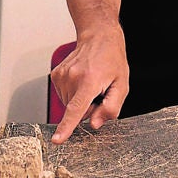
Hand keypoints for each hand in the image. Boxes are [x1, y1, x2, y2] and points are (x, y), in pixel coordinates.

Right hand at [48, 29, 128, 143]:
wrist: (98, 37)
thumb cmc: (112, 60)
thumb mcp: (122, 85)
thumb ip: (111, 108)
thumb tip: (94, 124)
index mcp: (89, 81)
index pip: (76, 109)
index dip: (66, 127)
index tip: (57, 140)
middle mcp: (72, 77)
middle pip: (76, 111)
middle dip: (88, 108)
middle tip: (98, 91)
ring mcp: (61, 75)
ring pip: (69, 104)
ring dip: (80, 100)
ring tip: (90, 82)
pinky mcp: (56, 75)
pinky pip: (64, 96)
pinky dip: (73, 93)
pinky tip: (81, 80)